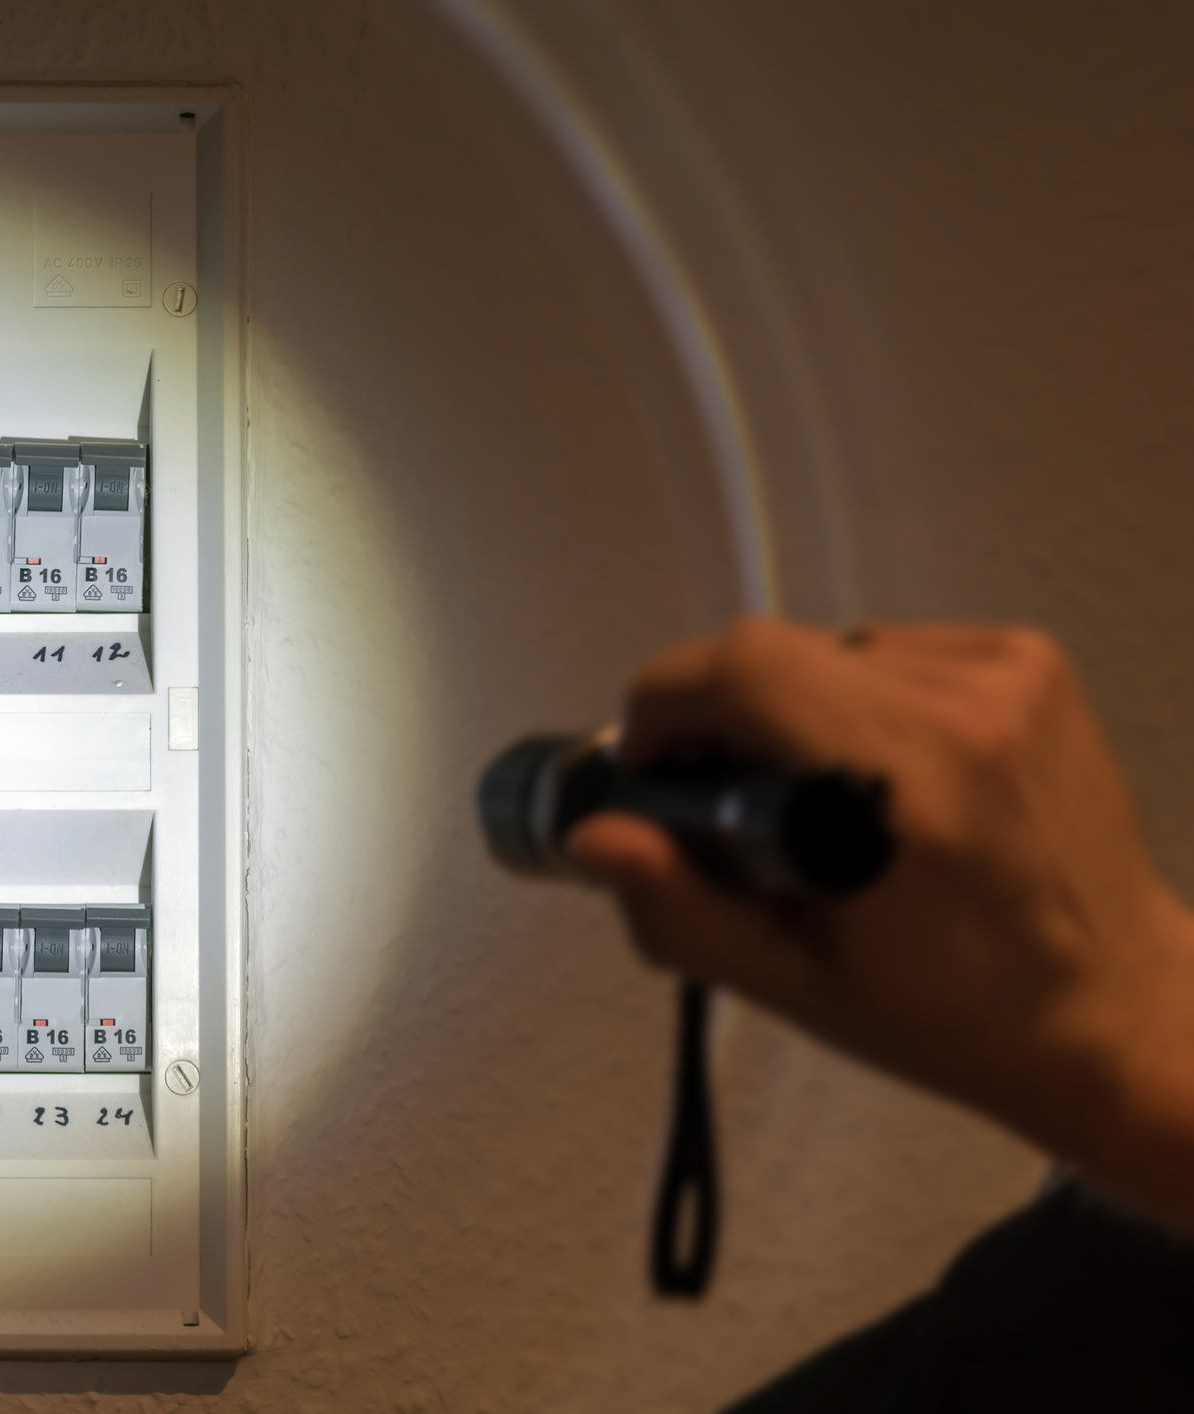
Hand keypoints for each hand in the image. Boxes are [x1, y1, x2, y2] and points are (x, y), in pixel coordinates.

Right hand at [567, 617, 1193, 1228]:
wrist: (1116, 1012)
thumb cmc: (970, 1014)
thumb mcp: (795, 985)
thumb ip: (681, 908)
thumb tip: (601, 838)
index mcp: (904, 795)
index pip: (741, 670)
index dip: (665, 708)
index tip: (655, 768)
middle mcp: (965, 718)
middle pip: (770, 650)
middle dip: (721, 720)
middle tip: (735, 807)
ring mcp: (1008, 680)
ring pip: (824, 648)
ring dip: (794, 714)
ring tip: (827, 806)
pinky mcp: (1029, 664)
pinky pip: (888, 650)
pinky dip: (859, 703)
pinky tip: (886, 780)